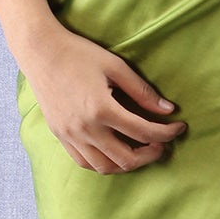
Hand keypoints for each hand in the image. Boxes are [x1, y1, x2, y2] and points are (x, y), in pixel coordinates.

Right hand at [21, 21, 185, 173]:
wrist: (40, 51)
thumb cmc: (79, 54)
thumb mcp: (116, 67)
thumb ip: (142, 91)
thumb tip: (168, 110)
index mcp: (102, 109)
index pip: (144, 132)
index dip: (167, 133)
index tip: (179, 127)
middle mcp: (86, 128)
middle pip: (127, 158)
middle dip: (151, 154)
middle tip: (162, 143)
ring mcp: (70, 135)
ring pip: (105, 167)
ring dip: (128, 163)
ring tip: (140, 150)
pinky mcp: (60, 136)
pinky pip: (85, 162)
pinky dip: (104, 163)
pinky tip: (115, 151)